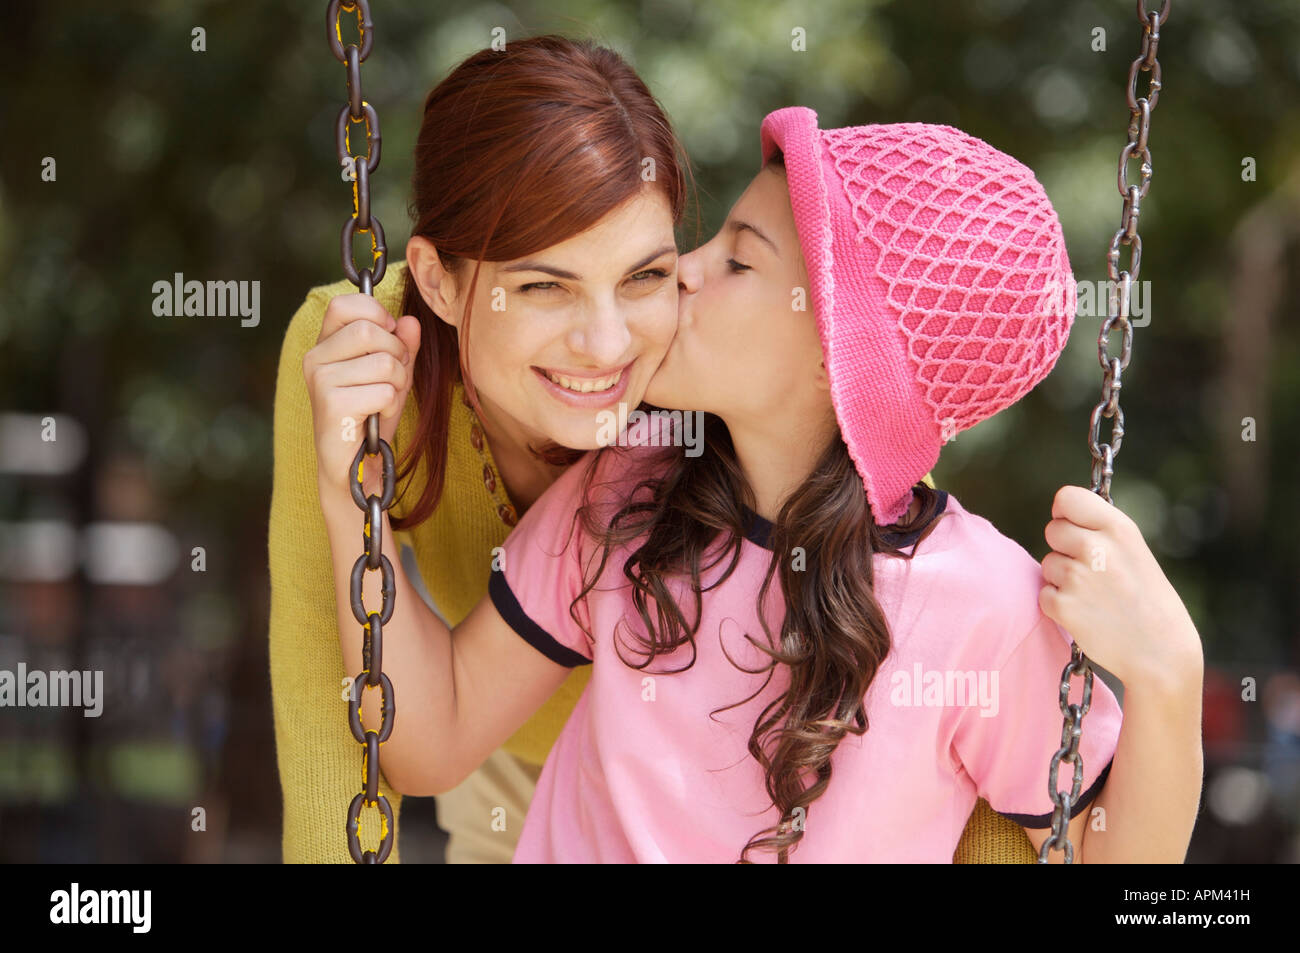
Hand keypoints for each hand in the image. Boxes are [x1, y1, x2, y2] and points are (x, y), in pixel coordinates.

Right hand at [303, 292, 421, 497]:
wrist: (355, 466)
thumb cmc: (371, 417)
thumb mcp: (391, 375)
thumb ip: (401, 346)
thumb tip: (410, 322)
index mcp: (325, 344)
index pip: (345, 304)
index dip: (375, 313)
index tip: (389, 334)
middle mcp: (316, 358)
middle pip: (369, 330)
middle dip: (396, 353)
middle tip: (394, 377)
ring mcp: (320, 380)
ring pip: (383, 362)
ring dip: (397, 383)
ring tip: (384, 401)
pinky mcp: (331, 404)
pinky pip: (383, 391)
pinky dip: (391, 405)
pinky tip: (377, 417)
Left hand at [1038, 485, 1201, 687]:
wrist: (1160, 652)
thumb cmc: (1147, 598)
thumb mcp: (1134, 551)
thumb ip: (1100, 529)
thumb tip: (1062, 512)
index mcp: (1119, 528)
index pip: (1066, 497)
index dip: (1065, 513)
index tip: (1074, 526)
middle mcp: (1096, 548)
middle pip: (1052, 529)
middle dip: (1064, 547)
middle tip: (1091, 570)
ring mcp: (1077, 576)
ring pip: (1048, 562)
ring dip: (1063, 577)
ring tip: (1095, 595)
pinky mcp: (1062, 605)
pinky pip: (1044, 592)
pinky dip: (1058, 604)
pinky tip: (1086, 613)